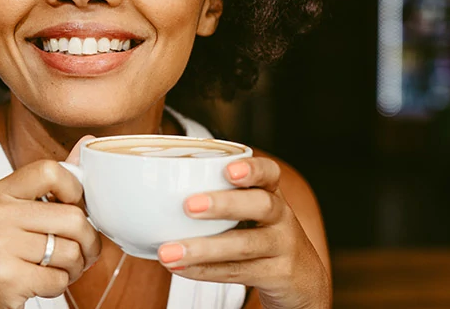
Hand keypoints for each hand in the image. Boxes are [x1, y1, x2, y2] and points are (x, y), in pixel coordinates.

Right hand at [0, 140, 101, 308]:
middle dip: (88, 242)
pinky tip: (40, 283)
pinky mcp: (5, 276)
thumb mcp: (22, 214)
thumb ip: (55, 181)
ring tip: (56, 269)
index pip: (51, 170)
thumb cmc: (6, 256)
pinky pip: (58, 278)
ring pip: (71, 251)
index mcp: (0, 192)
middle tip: (79, 253)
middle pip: (73, 217)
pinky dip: (59, 286)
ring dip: (74, 268)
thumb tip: (89, 142)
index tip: (72, 208)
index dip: (75, 191)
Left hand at [156, 157, 329, 308]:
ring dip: (203, 248)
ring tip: (168, 252)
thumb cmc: (260, 236)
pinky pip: (239, 272)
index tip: (228, 169)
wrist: (302, 280)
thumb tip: (147, 192)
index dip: (251, 169)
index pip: (269, 172)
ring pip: (245, 245)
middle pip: (261, 204)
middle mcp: (281, 217)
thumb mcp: (248, 213)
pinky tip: (181, 269)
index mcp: (270, 193)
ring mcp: (283, 246)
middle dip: (224, 203)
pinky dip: (207, 271)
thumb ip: (215, 198)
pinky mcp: (278, 275)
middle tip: (188, 205)